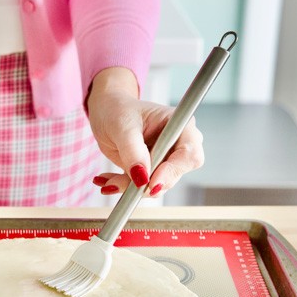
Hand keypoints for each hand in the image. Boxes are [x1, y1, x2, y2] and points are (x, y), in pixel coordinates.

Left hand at [86, 67, 203, 197]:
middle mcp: (177, 144)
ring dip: (129, 187)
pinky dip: (123, 186)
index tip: (150, 182)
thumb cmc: (118, 110)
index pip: (190, 155)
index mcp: (179, 126)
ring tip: (106, 180)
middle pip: (174, 175)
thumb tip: (142, 178)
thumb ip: (133, 151)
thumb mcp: (122, 126)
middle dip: (146, 183)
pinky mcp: (151, 170)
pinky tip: (106, 180)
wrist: (106, 112)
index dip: (173, 171)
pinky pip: (141, 187)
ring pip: (156, 185)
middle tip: (118, 183)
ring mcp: (165, 159)